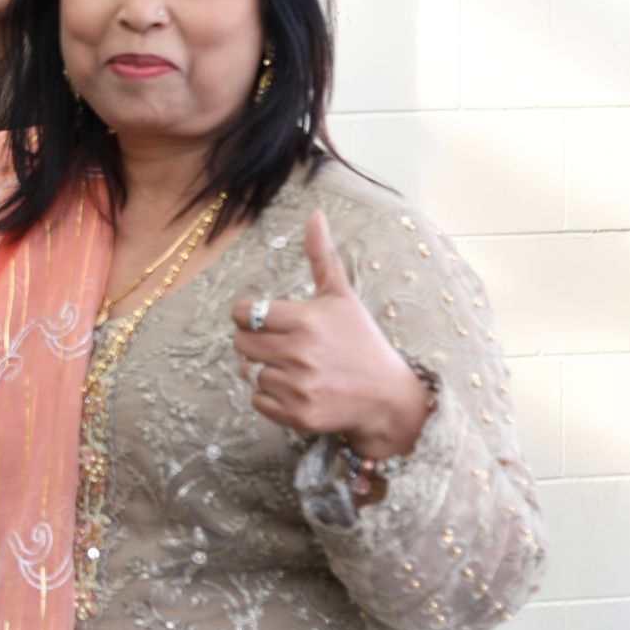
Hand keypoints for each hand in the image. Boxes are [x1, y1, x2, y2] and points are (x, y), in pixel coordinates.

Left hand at [231, 211, 432, 461]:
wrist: (388, 398)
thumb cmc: (361, 342)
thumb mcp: (342, 297)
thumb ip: (322, 256)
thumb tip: (315, 214)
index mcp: (306, 320)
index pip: (243, 313)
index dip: (250, 316)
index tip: (267, 320)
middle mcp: (299, 353)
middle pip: (240, 343)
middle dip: (256, 342)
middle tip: (284, 345)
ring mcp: (298, 386)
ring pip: (249, 372)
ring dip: (267, 370)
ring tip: (299, 369)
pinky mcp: (297, 415)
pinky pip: (258, 401)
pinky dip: (272, 398)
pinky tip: (299, 390)